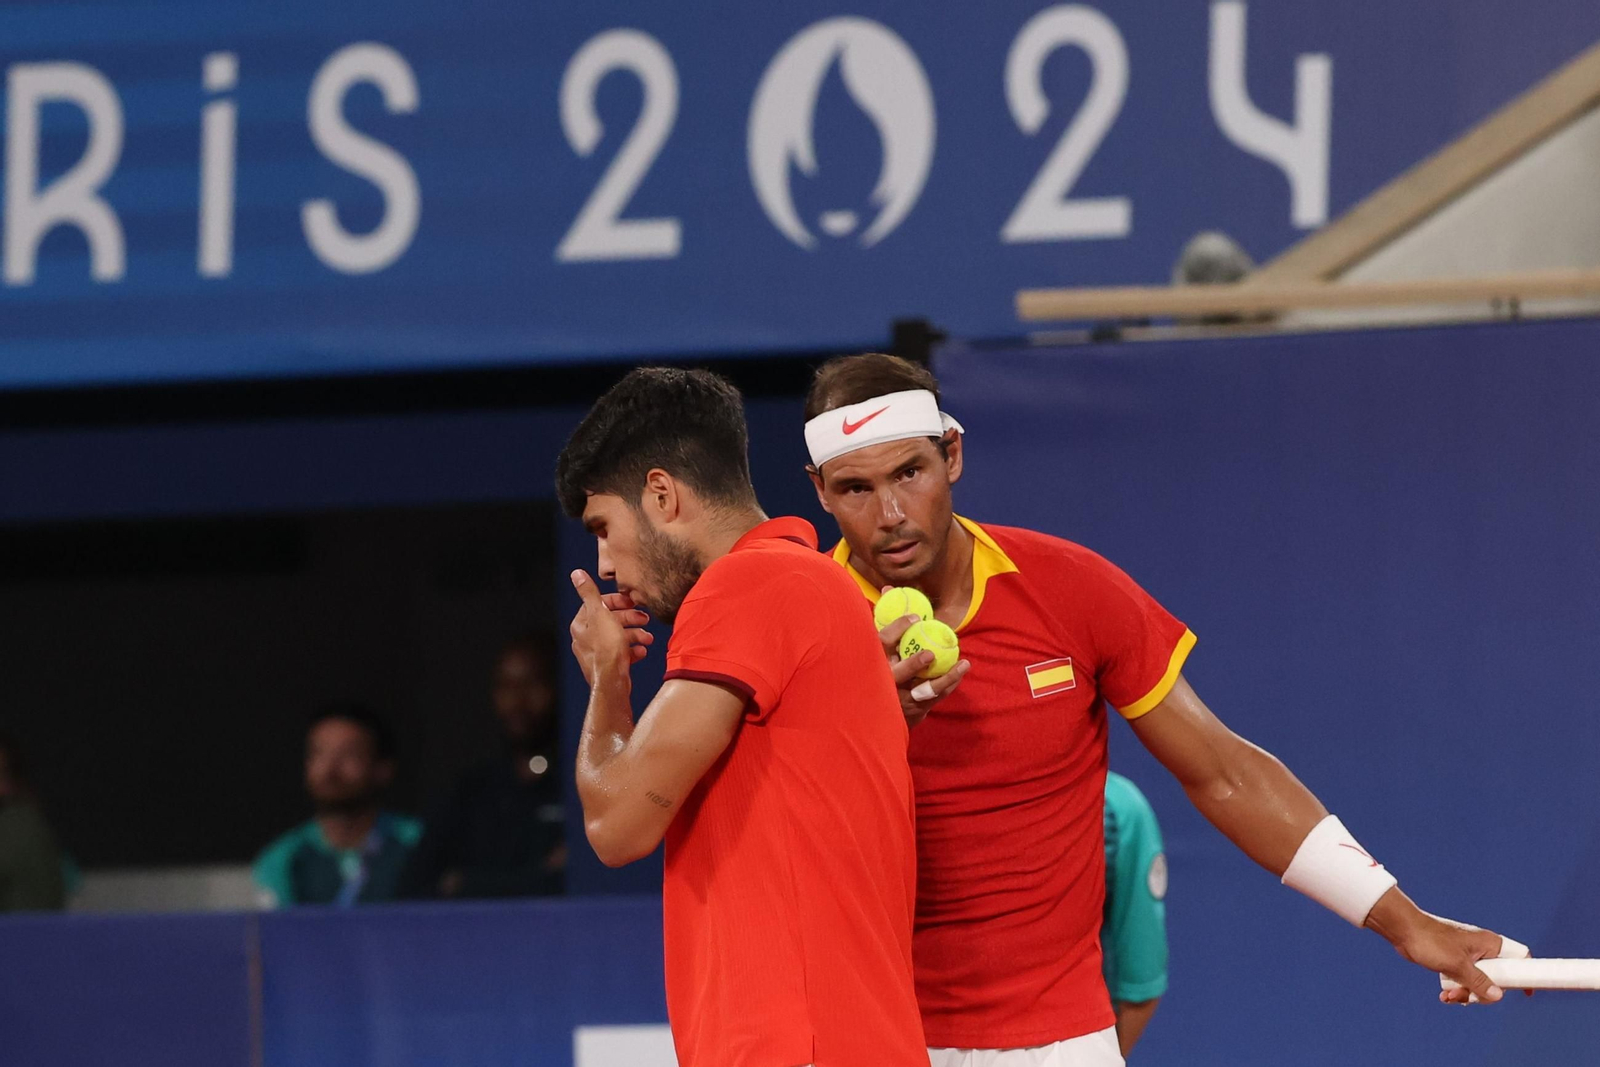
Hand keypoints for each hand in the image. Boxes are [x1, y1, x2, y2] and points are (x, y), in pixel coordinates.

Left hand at [569, 570, 653, 685]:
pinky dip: (633, 650)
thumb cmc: (606, 648)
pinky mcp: (607, 665)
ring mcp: (596, 653)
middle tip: (644, 619)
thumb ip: (589, 593)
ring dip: (635, 635)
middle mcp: (585, 638)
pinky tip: (641, 651)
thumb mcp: (600, 614)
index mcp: (581, 624)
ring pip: (618, 637)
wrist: (612, 681)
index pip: (598, 604)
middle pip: (610, 620)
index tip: (632, 602)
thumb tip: (576, 574)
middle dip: (630, 619)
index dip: (617, 601)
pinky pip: (621, 653)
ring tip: (648, 638)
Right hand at [877, 607, 969, 728]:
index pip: (882, 642)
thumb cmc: (880, 663)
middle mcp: (885, 681)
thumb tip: (888, 588)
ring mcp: (900, 699)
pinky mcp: (915, 709)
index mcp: (874, 660)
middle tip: (930, 654)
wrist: (879, 706)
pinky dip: (950, 683)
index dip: (897, 629)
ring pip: (923, 690)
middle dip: (913, 664)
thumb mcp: (878, 643)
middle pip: (897, 673)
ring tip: (962, 663)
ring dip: (944, 678)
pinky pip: (936, 696)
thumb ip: (885, 617)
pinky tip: (961, 670)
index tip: (915, 617)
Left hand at [1363, 887, 1512, 1003]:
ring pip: (1478, 982)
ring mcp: (1468, 956)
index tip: (1525, 994)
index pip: (1520, 959)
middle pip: (1498, 979)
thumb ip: (1479, 982)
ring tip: (1450, 996)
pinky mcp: (1454, 961)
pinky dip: (1456, 989)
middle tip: (1469, 997)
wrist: (1403, 930)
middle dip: (1483, 992)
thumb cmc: (1431, 941)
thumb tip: (1499, 996)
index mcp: (1490, 944)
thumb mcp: (1458, 965)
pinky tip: (1444, 996)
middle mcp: (1483, 950)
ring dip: (1466, 993)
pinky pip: (1463, 980)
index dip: (1524, 976)